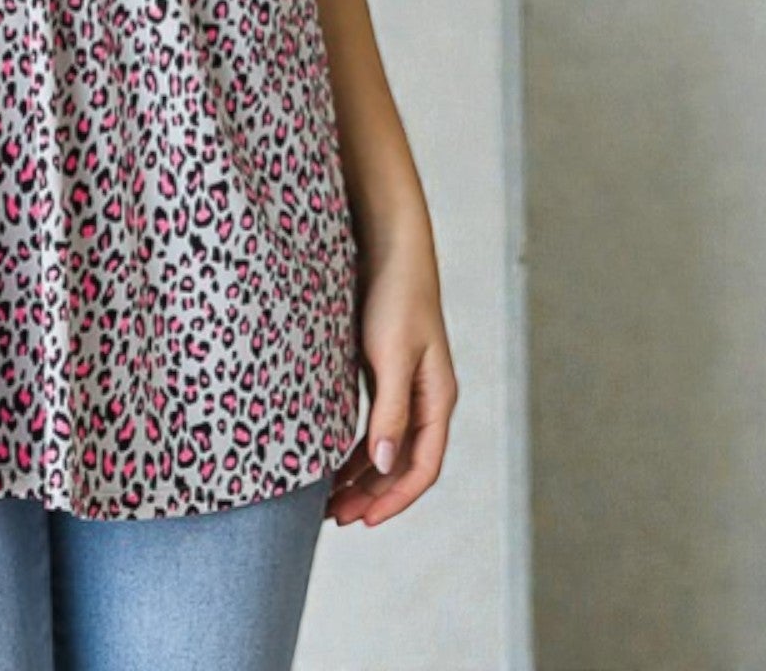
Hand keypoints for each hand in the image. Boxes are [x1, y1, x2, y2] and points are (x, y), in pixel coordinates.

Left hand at [324, 226, 456, 526]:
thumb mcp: (391, 355)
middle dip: (372, 494)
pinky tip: (331, 459)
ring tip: (328, 499)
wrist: (389, 244)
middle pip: (403, 464)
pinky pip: (374, 423)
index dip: (393, 499)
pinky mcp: (384, 369)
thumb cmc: (395, 295)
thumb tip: (383, 462)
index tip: (362, 521)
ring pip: (387, 446)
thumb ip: (389, 410)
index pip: (421, 468)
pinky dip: (355, 446)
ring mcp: (405, 385)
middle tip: (335, 517)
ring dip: (361, 475)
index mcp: (437, 399)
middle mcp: (426, 399)